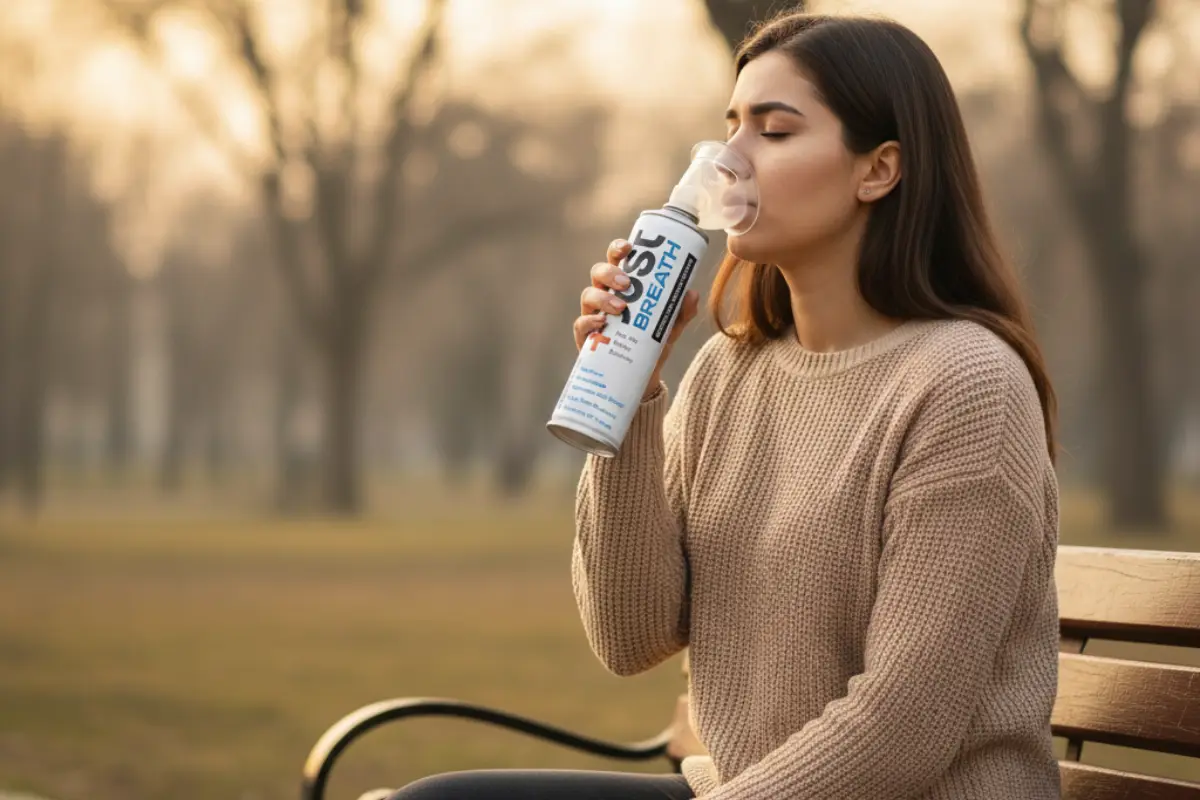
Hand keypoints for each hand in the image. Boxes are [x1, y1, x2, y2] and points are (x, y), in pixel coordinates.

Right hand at [573, 239, 700, 400]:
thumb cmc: (652, 343)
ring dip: (603, 297)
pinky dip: (589, 321)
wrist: (644, 376)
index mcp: (622, 286)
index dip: (618, 249)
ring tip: (621, 307)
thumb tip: (692, 293)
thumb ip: (682, 311)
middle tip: (627, 283)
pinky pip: (581, 324)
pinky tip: (602, 323)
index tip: (629, 246)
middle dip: (610, 272)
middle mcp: (605, 295)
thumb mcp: (670, 326)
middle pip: (598, 272)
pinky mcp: (586, 337)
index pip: (616, 260)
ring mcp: (593, 315)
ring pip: (588, 295)